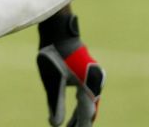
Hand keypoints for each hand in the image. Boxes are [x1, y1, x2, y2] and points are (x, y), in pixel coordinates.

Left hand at [36, 9, 102, 126]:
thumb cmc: (54, 55)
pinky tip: (73, 112)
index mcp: (90, 84)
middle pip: (89, 109)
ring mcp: (94, 76)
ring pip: (88, 102)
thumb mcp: (52, 82)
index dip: (80, 126)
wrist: (58, 31)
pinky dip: (80, 105)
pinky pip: (86, 95)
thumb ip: (55, 104)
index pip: (85, 113)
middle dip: (80, 122)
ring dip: (80, 115)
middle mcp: (96, 81)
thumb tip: (55, 125)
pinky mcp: (88, 73)